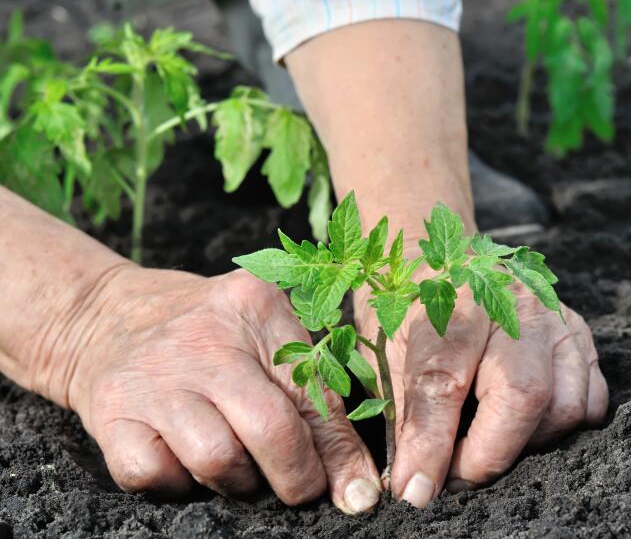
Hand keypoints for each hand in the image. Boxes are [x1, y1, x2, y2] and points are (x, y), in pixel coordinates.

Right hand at [64, 267, 380, 513]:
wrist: (103, 313)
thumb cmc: (205, 331)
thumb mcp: (262, 334)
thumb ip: (311, 392)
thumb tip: (355, 481)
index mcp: (256, 307)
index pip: (314, 392)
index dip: (340, 453)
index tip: (357, 493)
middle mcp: (205, 338)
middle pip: (271, 429)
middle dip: (296, 478)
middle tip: (299, 488)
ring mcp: (153, 376)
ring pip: (217, 461)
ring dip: (237, 482)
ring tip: (237, 465)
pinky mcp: (111, 412)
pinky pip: (154, 476)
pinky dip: (177, 484)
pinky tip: (183, 460)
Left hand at [354, 264, 607, 507]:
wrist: (447, 259)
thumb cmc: (412, 309)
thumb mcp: (389, 351)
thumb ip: (406, 414)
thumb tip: (414, 486)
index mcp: (450, 300)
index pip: (443, 381)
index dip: (430, 445)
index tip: (416, 490)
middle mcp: (511, 302)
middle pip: (523, 394)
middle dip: (489, 454)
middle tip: (456, 474)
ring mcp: (554, 317)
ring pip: (564, 404)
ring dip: (526, 444)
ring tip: (489, 442)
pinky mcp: (580, 332)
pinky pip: (591, 399)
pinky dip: (561, 427)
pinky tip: (526, 425)